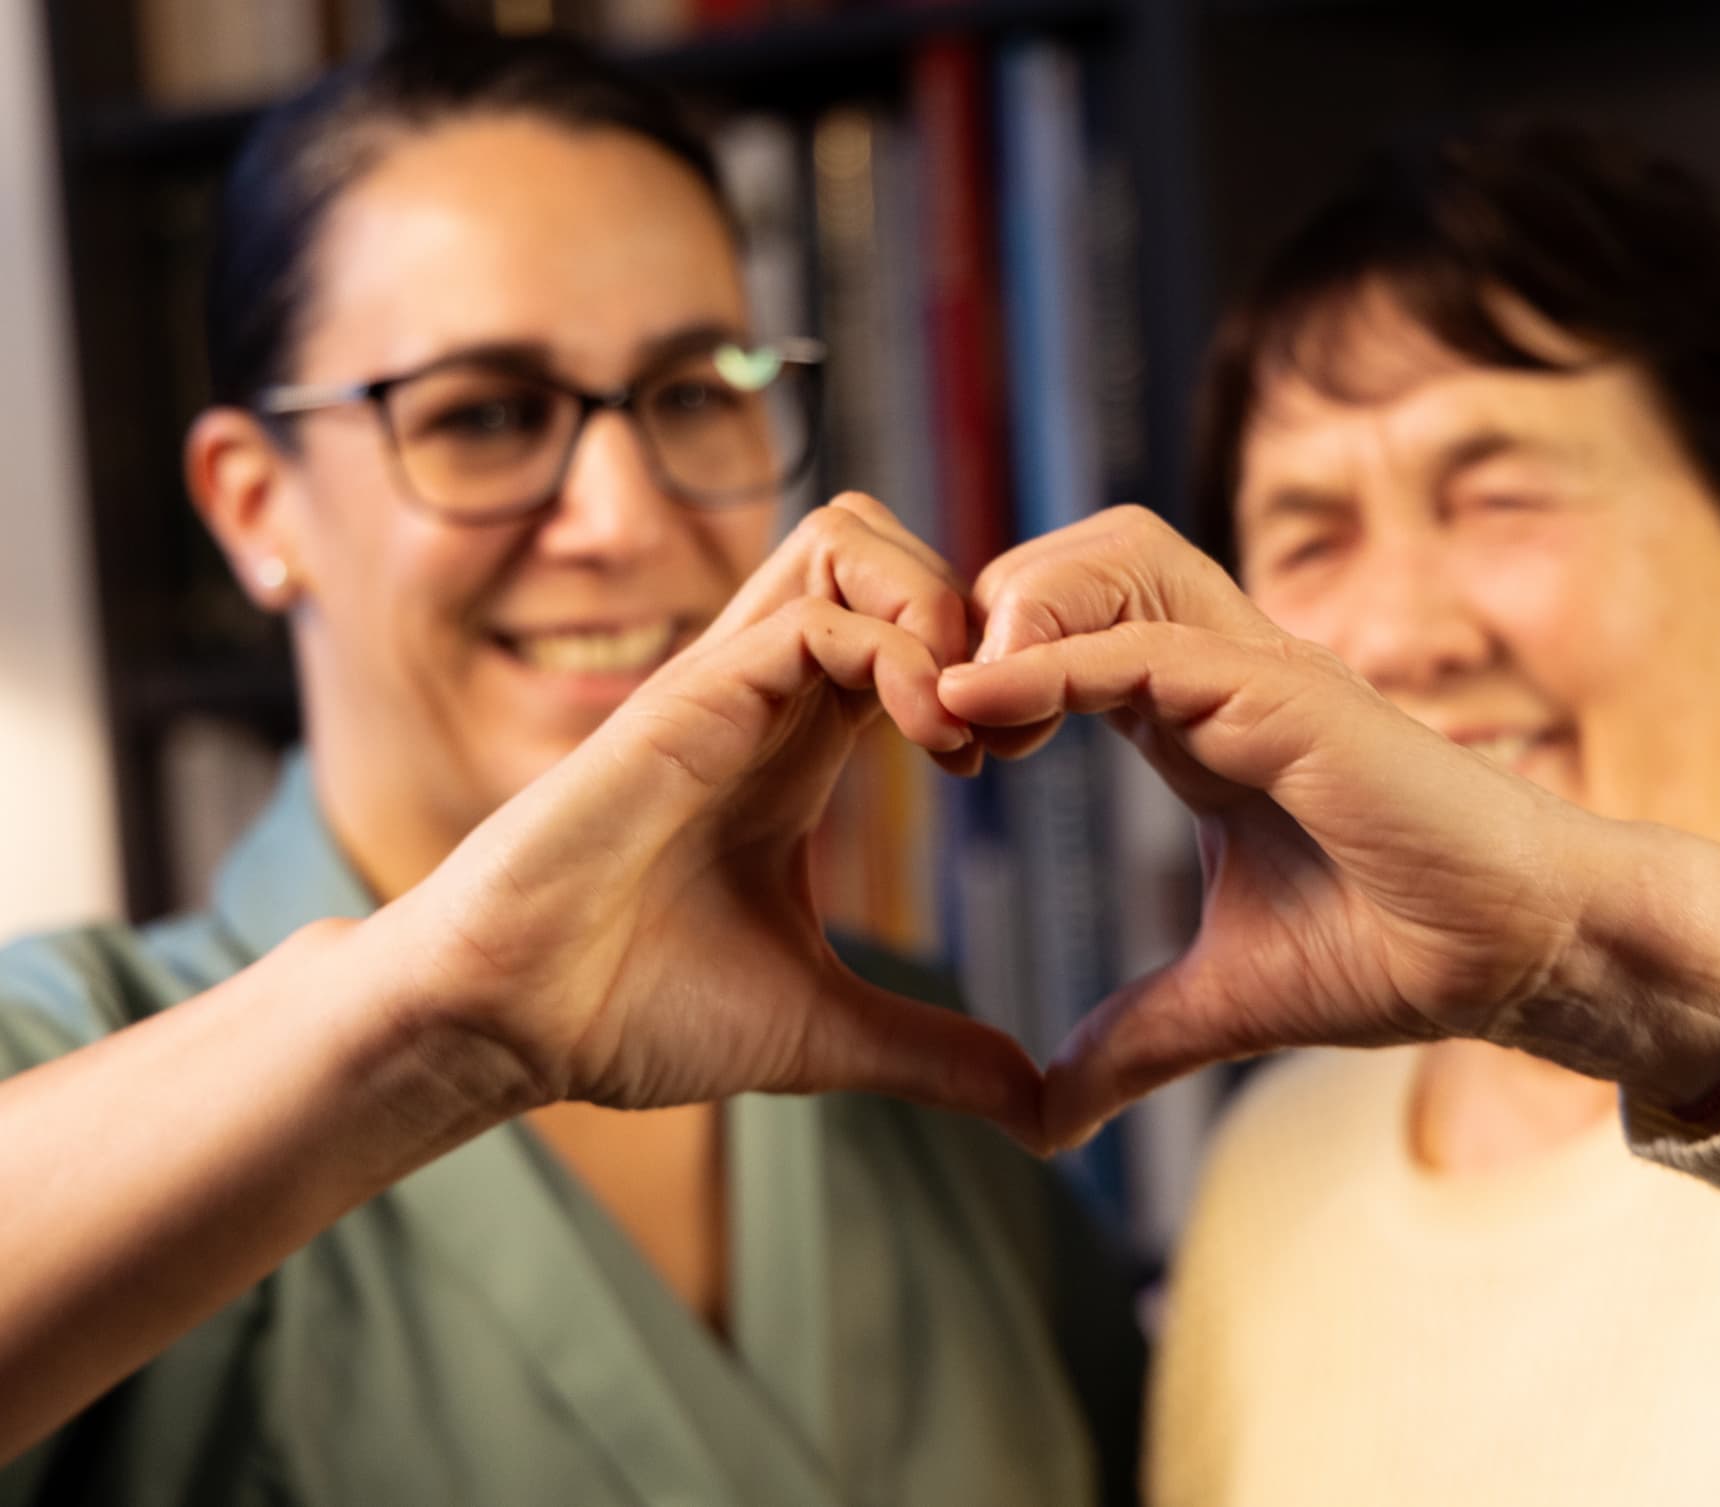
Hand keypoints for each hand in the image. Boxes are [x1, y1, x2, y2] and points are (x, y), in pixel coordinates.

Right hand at [373, 494, 1041, 1141]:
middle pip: (882, 545)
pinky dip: (897, 657)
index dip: (986, 665)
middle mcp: (765, 692)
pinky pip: (812, 618)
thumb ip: (933, 1052)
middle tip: (1007, 722)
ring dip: (936, 609)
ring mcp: (724, 684)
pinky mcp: (684, 699)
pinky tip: (932, 746)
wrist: (508, 1025)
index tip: (1015, 757)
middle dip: (974, 608)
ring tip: (967, 725)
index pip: (907, 623)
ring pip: (847, 541)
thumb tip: (1036, 1109)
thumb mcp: (826, 1029)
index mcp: (799, 740)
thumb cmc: (632, 1009)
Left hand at [942, 508, 1610, 1147]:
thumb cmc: (1396, 954)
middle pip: (1081, 560)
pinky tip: (981, 704)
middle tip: (930, 706)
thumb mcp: (1221, 1000)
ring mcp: (1259, 671)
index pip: (1069, 633)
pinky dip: (1054, 661)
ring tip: (954, 703)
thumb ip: (1127, 1042)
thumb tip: (1042, 1118)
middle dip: (987, 607)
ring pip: (1114, 560)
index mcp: (1198, 719)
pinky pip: (1149, 644)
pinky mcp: (1290, 695)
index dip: (988, 667)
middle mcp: (1223, 672)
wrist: (1515, 959)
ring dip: (1017, 611)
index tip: (937, 749)